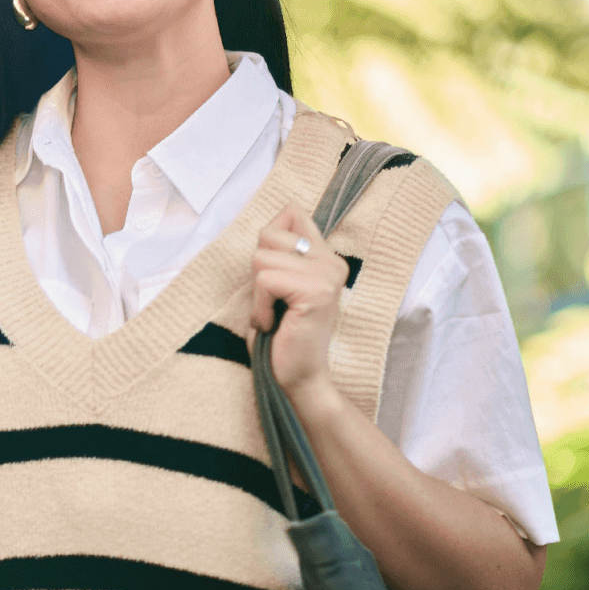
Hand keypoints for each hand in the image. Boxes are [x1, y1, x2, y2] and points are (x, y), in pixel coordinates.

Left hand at [250, 204, 350, 399]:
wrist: (297, 377)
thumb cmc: (281, 335)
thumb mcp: (277, 285)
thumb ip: (280, 253)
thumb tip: (273, 222)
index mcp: (325, 257)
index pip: (292, 212)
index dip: (269, 238)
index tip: (274, 276)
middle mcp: (332, 262)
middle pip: (269, 233)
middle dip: (258, 269)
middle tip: (273, 300)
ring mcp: (327, 275)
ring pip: (261, 257)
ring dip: (256, 293)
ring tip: (273, 314)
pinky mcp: (316, 291)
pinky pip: (265, 279)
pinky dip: (259, 306)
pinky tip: (274, 324)